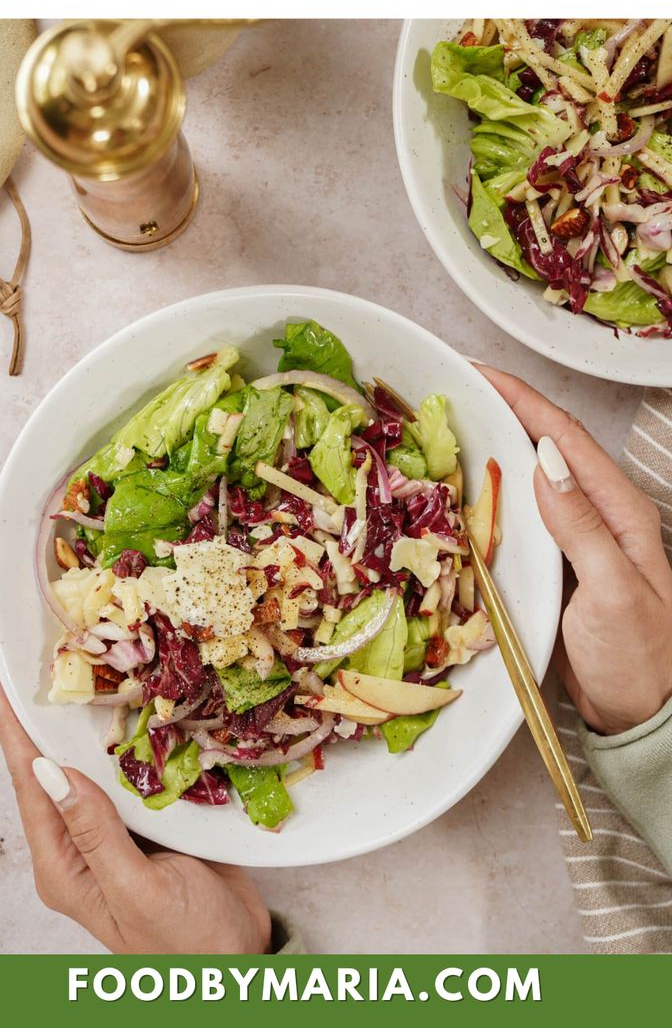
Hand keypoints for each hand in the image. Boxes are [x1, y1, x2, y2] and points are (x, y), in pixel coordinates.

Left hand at [0, 669, 270, 952]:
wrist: (240, 964)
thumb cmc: (186, 945)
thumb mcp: (138, 891)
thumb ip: (96, 833)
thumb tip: (49, 771)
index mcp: (62, 866)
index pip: (27, 782)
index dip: (11, 724)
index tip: (0, 673)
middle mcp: (80, 844)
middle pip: (50, 765)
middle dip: (40, 710)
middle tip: (36, 649)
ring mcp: (114, 831)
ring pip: (90, 761)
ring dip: (84, 716)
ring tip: (77, 662)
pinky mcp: (150, 821)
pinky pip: (130, 769)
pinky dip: (129, 734)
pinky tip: (133, 702)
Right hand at [478, 366, 671, 735]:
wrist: (644, 718)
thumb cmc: (640, 660)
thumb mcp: (613, 591)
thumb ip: (581, 525)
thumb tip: (544, 459)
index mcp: (620, 511)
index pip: (563, 437)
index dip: (521, 398)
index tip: (476, 372)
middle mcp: (598, 515)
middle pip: (544, 446)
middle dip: (501, 410)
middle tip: (448, 392)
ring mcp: (576, 539)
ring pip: (528, 477)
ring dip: (492, 447)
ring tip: (445, 428)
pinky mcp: (555, 566)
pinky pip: (519, 516)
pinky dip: (490, 492)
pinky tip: (461, 489)